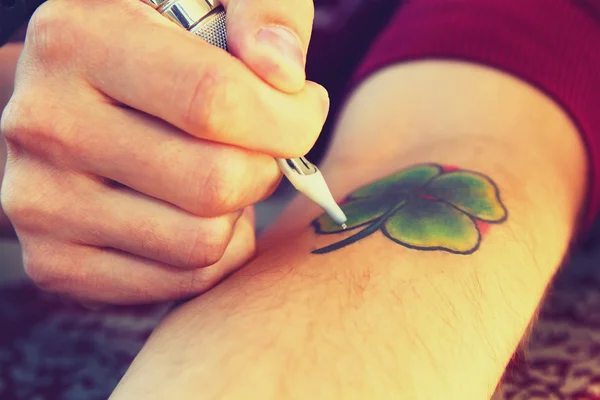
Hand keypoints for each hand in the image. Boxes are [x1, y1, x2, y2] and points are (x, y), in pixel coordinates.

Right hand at [0, 0, 327, 303]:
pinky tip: (196, 211)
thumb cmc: (170, 53)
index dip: (289, 117)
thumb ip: (264, 9)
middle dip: (264, 167)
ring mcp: (39, 203)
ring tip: (221, 173)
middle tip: (257, 145)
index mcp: (78, 38)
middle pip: (214, 182)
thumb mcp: (216, 0)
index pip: (215, 101)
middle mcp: (44, 124)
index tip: (302, 107)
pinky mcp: (56, 262)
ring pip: (202, 241)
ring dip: (239, 213)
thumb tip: (282, 74)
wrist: (92, 107)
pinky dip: (215, 252)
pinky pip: (181, 280)